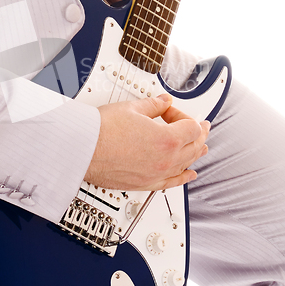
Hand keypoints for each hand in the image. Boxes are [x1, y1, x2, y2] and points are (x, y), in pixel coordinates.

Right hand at [85, 94, 209, 190]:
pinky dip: (184, 177)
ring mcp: (156, 174)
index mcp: (167, 140)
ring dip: (196, 153)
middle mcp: (166, 161)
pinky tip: (189, 174)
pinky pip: (172, 182)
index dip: (182, 114)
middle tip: (199, 126)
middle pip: (194, 146)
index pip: (191, 126)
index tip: (169, 110)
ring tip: (201, 146)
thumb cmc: (102, 131)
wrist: (83, 149)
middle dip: (198, 133)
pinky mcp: (145, 183)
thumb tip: (163, 101)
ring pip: (186, 164)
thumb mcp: (132, 108)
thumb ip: (154, 105)